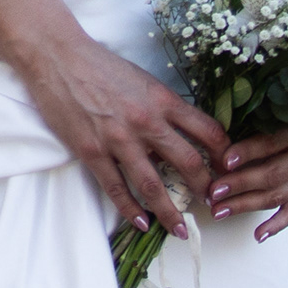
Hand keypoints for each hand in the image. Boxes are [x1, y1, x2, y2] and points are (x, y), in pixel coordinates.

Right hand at [20, 39, 231, 241]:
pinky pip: (116, 188)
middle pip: (188, 163)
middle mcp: (147, 121)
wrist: (58, 58)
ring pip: (153, 185)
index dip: (224, 155)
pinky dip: (131, 210)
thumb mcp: (143, 80)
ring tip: (179, 229)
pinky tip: (142, 223)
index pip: (208, 131)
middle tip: (212, 204)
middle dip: (205, 189)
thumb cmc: (100, 66)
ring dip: (170, 212)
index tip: (229, 170)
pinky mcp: (92, 151)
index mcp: (163, 100)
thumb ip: (163, 107)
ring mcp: (119, 139)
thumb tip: (180, 136)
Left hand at [207, 128, 287, 242]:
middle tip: (214, 192)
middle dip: (240, 184)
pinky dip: (276, 225)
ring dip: (247, 205)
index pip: (269, 144)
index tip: (224, 162)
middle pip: (273, 174)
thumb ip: (248, 131)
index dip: (246, 153)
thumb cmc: (282, 123)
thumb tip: (216, 150)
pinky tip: (258, 235)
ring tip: (220, 212)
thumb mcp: (269, 120)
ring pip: (278, 195)